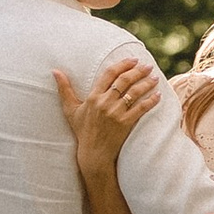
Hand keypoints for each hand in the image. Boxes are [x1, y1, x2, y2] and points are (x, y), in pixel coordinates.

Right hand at [55, 52, 158, 182]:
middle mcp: (105, 103)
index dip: (122, 65)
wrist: (93, 153)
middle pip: (124, 81)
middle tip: (148, 66)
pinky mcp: (125, 123)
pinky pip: (141, 109)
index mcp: (93, 97)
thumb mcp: (70, 109)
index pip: (109, 75)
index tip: (133, 60)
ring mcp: (116, 113)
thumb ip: (64, 89)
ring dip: (147, 83)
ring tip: (155, 77)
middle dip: (138, 71)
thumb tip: (55, 71)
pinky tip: (158, 95)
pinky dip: (151, 101)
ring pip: (134, 93)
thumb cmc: (82, 130)